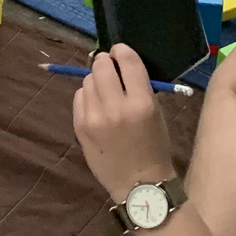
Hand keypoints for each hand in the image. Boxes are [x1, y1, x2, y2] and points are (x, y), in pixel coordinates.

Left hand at [71, 45, 178, 203]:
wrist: (138, 184)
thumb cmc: (154, 146)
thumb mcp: (156, 113)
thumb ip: (140, 87)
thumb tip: (121, 63)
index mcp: (141, 103)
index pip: (127, 61)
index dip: (121, 51)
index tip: (119, 51)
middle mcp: (116, 107)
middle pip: (101, 66)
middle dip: (105, 63)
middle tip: (110, 69)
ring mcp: (94, 118)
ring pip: (87, 80)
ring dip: (96, 81)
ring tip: (105, 92)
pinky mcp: (80, 127)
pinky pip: (78, 98)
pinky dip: (86, 96)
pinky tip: (96, 106)